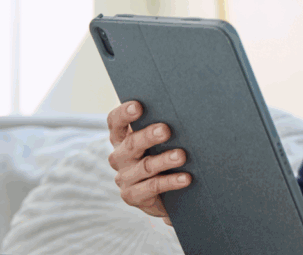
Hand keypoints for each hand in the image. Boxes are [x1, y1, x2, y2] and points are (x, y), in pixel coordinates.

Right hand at [107, 101, 190, 226]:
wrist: (162, 195)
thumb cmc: (162, 156)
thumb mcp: (158, 141)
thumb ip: (162, 126)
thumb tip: (185, 111)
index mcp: (121, 138)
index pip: (116, 122)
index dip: (124, 113)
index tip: (138, 106)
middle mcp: (119, 157)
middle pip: (131, 144)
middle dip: (148, 136)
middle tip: (166, 130)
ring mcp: (124, 178)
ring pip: (145, 166)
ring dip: (164, 160)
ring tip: (181, 155)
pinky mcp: (132, 196)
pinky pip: (152, 187)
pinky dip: (170, 182)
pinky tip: (186, 178)